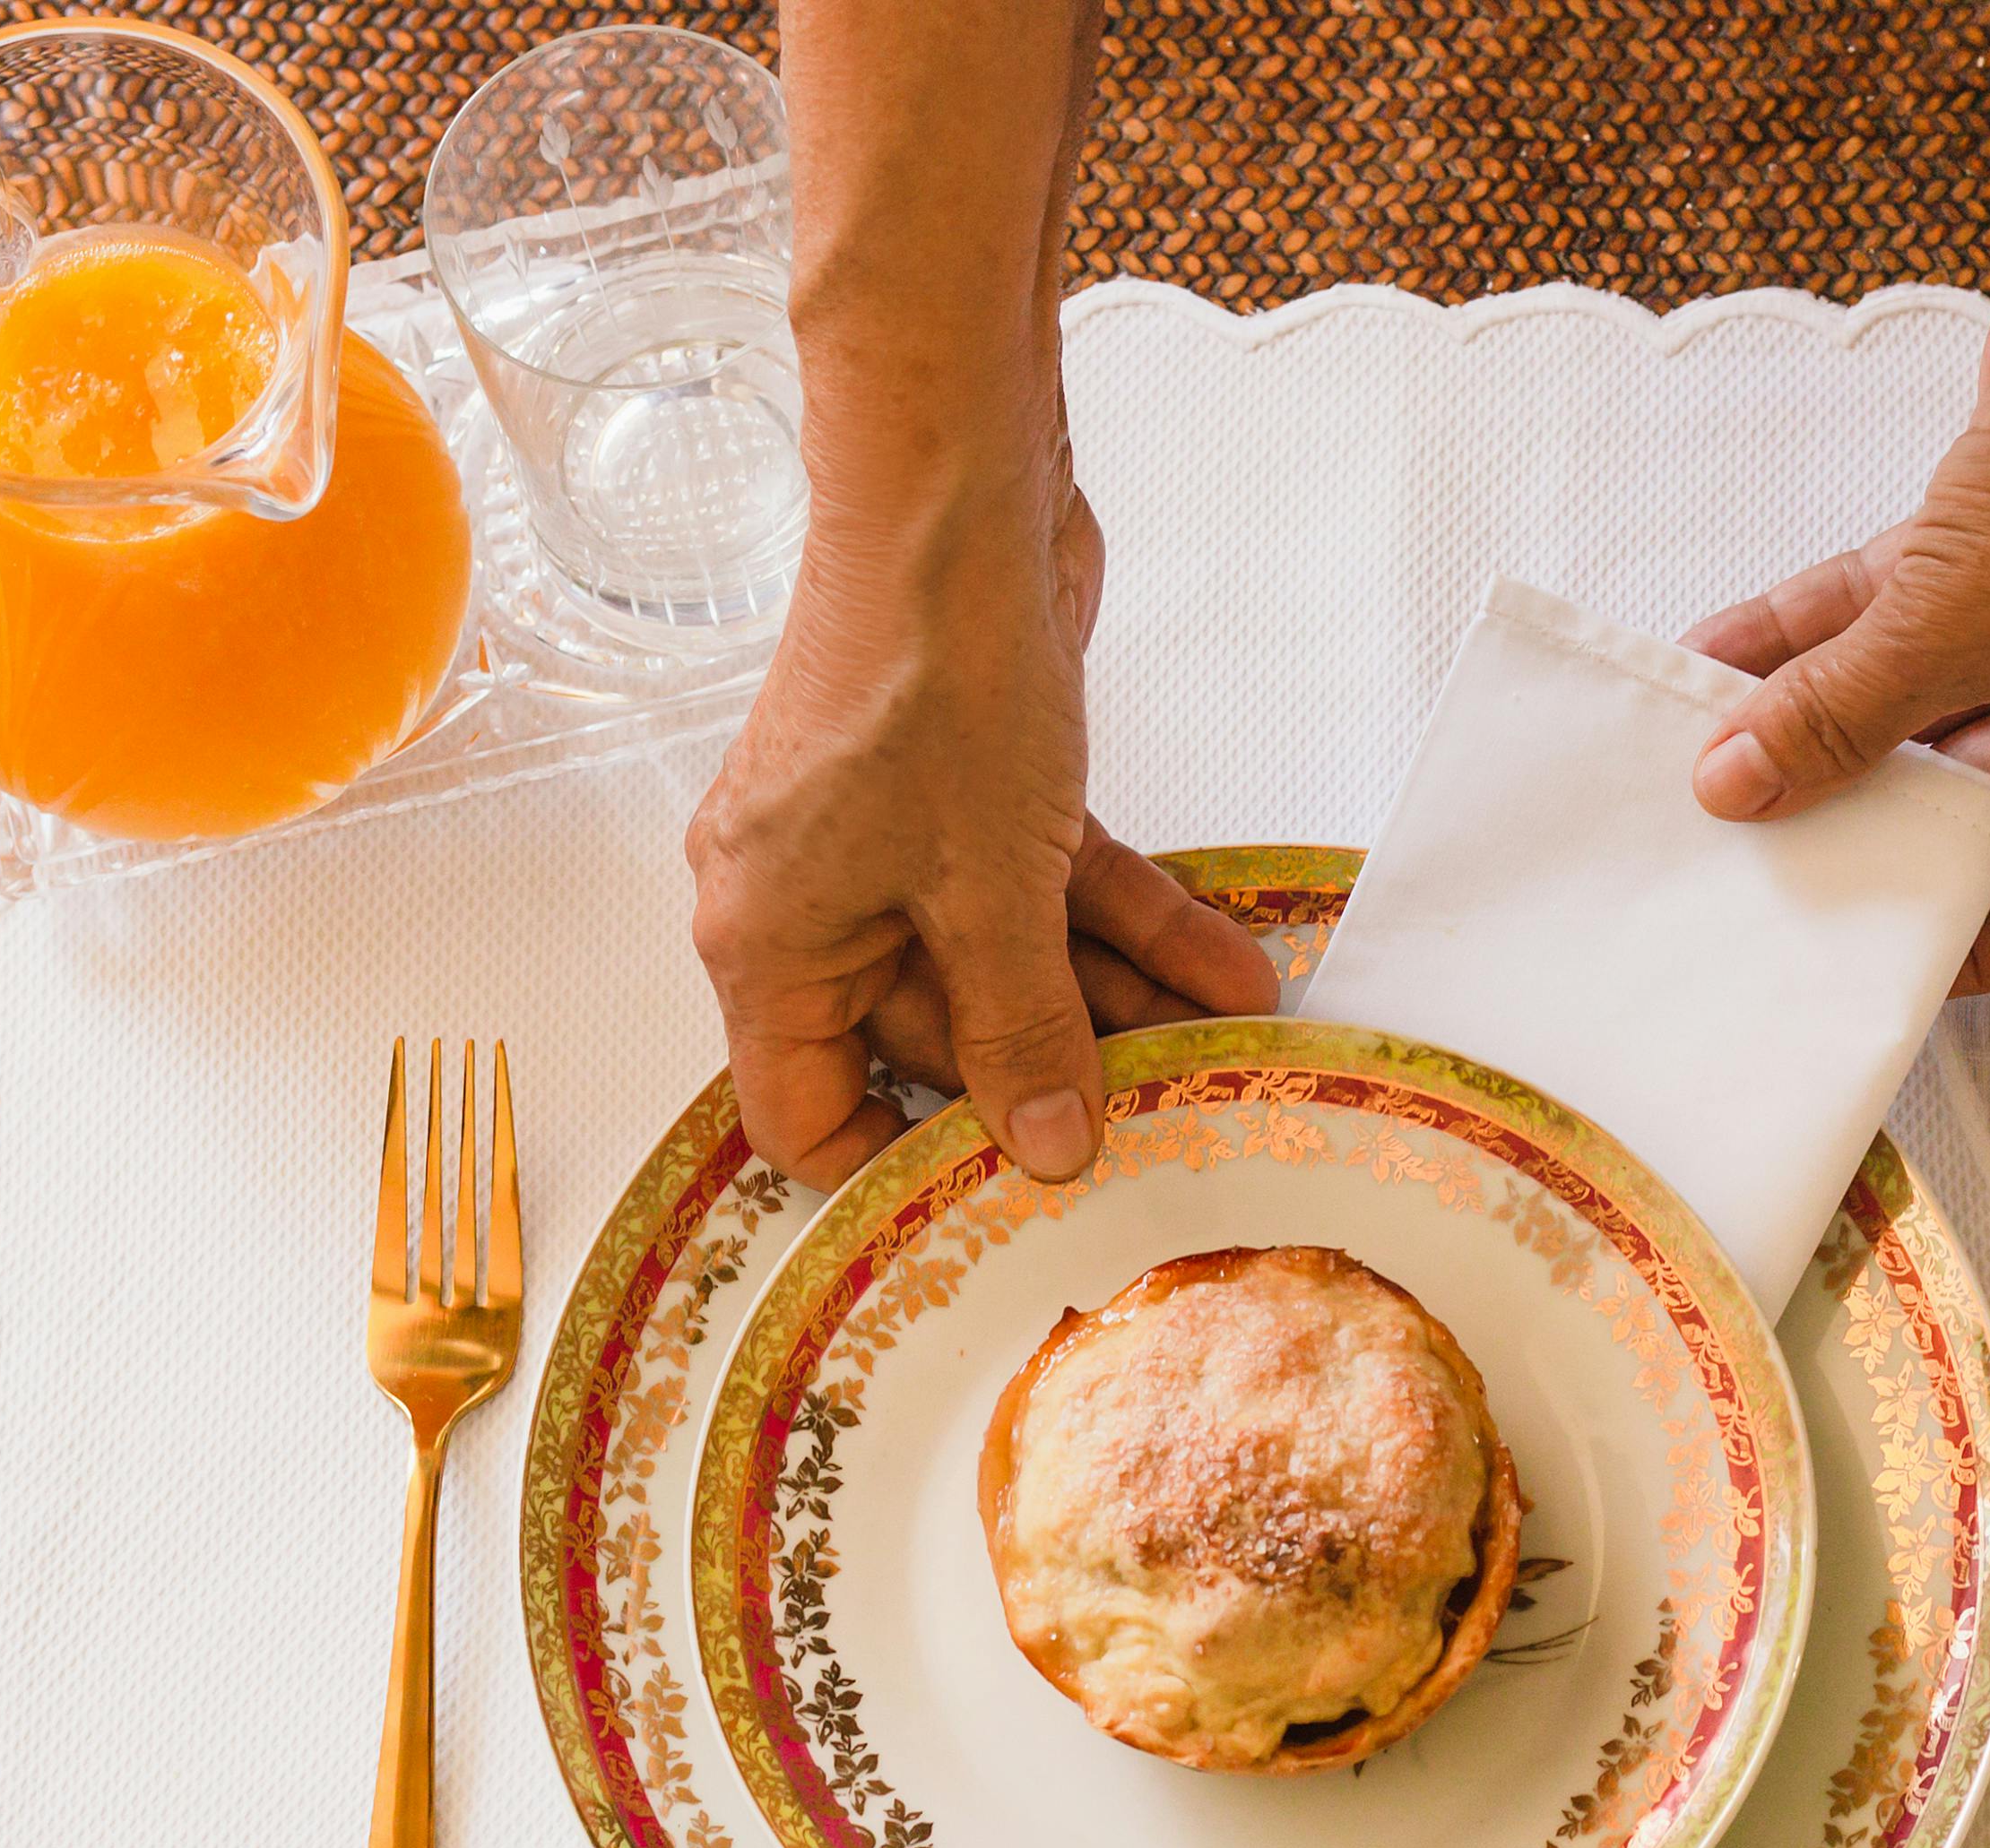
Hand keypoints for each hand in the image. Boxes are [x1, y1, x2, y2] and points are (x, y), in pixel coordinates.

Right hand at [685, 466, 1276, 1191]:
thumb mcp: (992, 894)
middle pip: (931, 1038)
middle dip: (1053, 1072)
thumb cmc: (927, 677)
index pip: (804, 1110)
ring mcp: (884, 842)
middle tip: (1161, 1116)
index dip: (896, 1166)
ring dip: (1117, 1000)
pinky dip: (1124, 922)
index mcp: (765, 941)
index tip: (1001, 1201)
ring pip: (1004, 960)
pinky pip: (1039, 890)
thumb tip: (1044, 1148)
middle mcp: (809, 898)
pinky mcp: (957, 791)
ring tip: (1224, 1044)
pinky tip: (1224, 966)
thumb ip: (1020, 1030)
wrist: (958, 503)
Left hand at [1684, 210, 1989, 997]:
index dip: (1980, 950)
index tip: (1877, 951)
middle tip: (1751, 844)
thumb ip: (1834, 717)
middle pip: (1969, 803)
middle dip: (1856, 810)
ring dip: (1816, 712)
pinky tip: (1717, 644)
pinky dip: (1825, 629)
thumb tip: (1732, 791)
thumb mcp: (1945, 631)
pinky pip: (1905, 614)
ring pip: (1922, 696)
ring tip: (1702, 743)